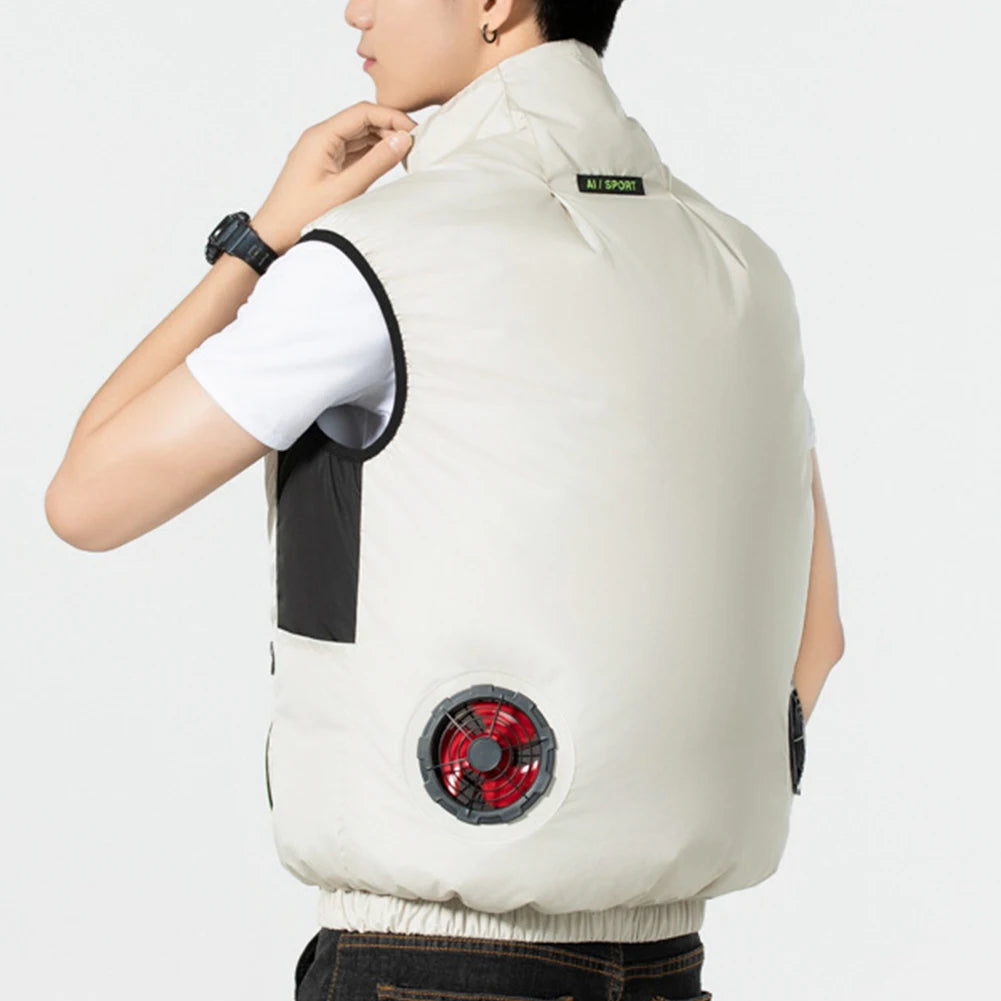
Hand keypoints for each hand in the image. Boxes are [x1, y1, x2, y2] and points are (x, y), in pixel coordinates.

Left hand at [251, 101, 417, 253]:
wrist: (273, 235)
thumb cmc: (300, 215)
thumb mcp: (344, 190)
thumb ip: (376, 163)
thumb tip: (403, 140)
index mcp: (321, 137)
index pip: (363, 112)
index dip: (392, 117)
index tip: (415, 131)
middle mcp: (320, 138)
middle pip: (362, 121)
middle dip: (389, 128)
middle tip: (416, 143)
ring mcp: (323, 152)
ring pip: (359, 136)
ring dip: (382, 141)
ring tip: (406, 154)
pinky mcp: (326, 166)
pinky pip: (353, 151)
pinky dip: (372, 154)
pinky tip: (388, 163)